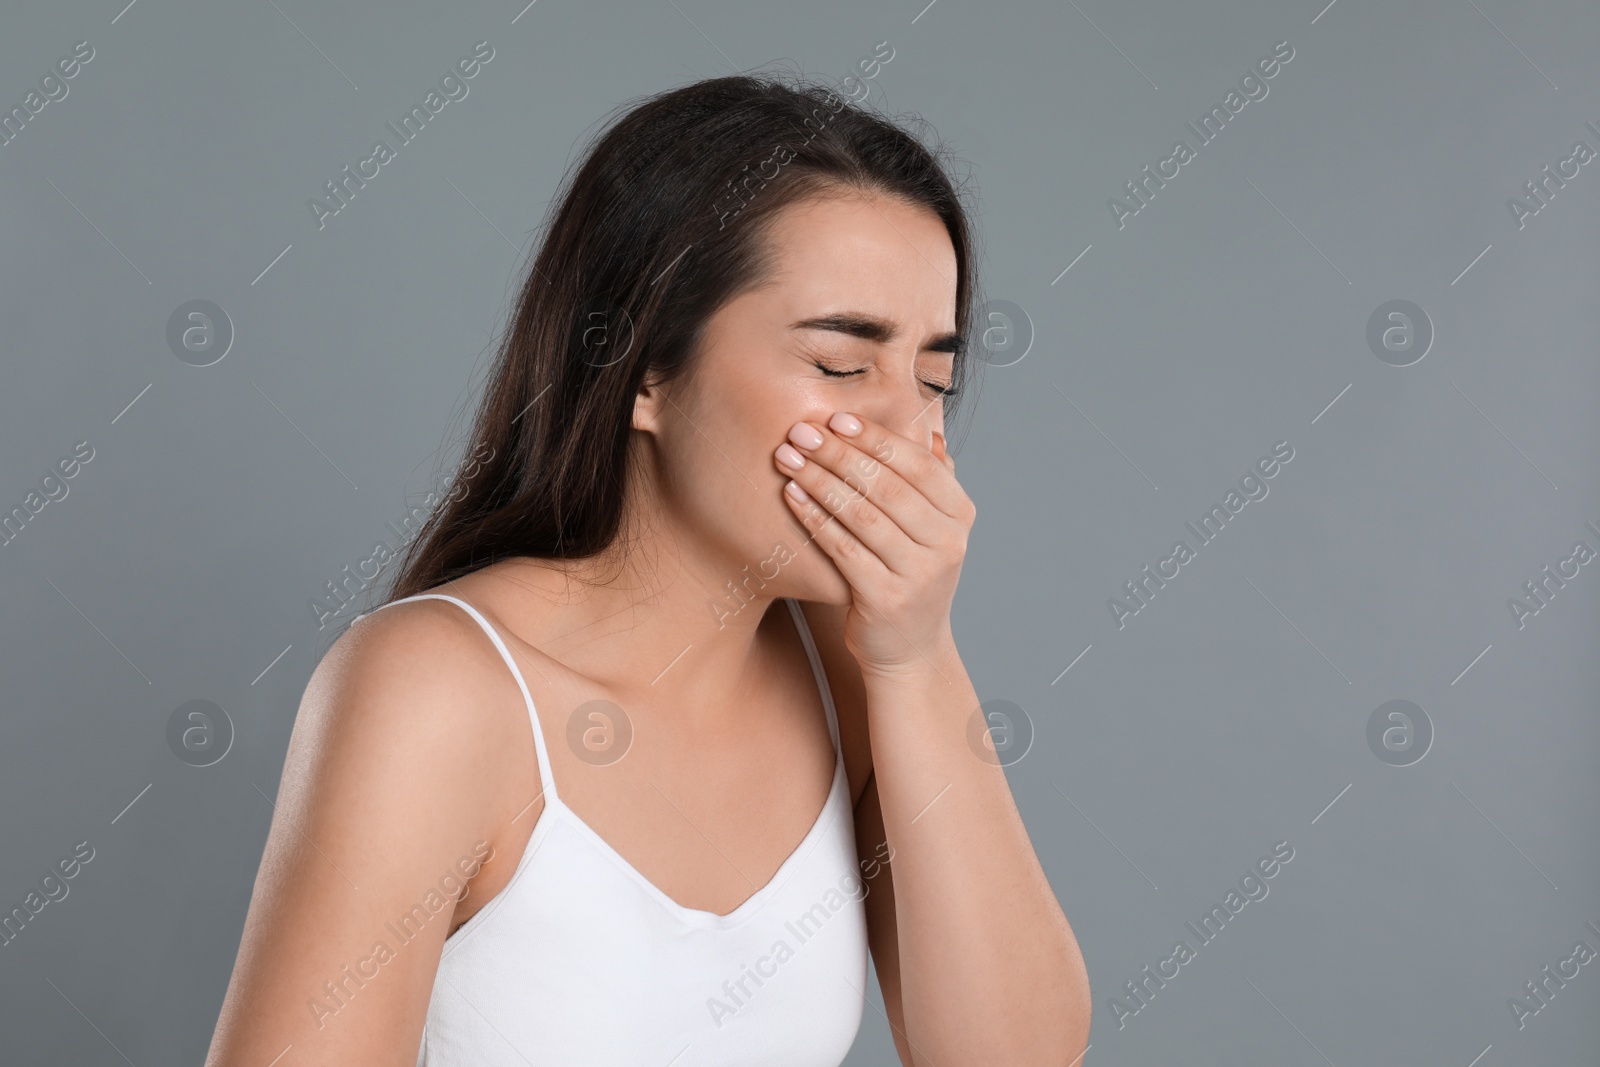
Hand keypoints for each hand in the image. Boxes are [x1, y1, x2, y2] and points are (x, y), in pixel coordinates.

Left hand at [772, 411, 974, 677]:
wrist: (909, 650)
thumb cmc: (910, 574)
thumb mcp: (931, 527)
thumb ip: (929, 481)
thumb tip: (927, 427)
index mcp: (960, 515)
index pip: (917, 464)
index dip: (875, 438)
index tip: (836, 418)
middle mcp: (947, 544)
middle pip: (885, 486)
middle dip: (838, 454)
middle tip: (800, 431)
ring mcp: (919, 574)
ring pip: (861, 515)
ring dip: (819, 480)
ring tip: (787, 458)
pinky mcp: (886, 599)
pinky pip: (842, 548)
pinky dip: (814, 518)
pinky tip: (791, 496)